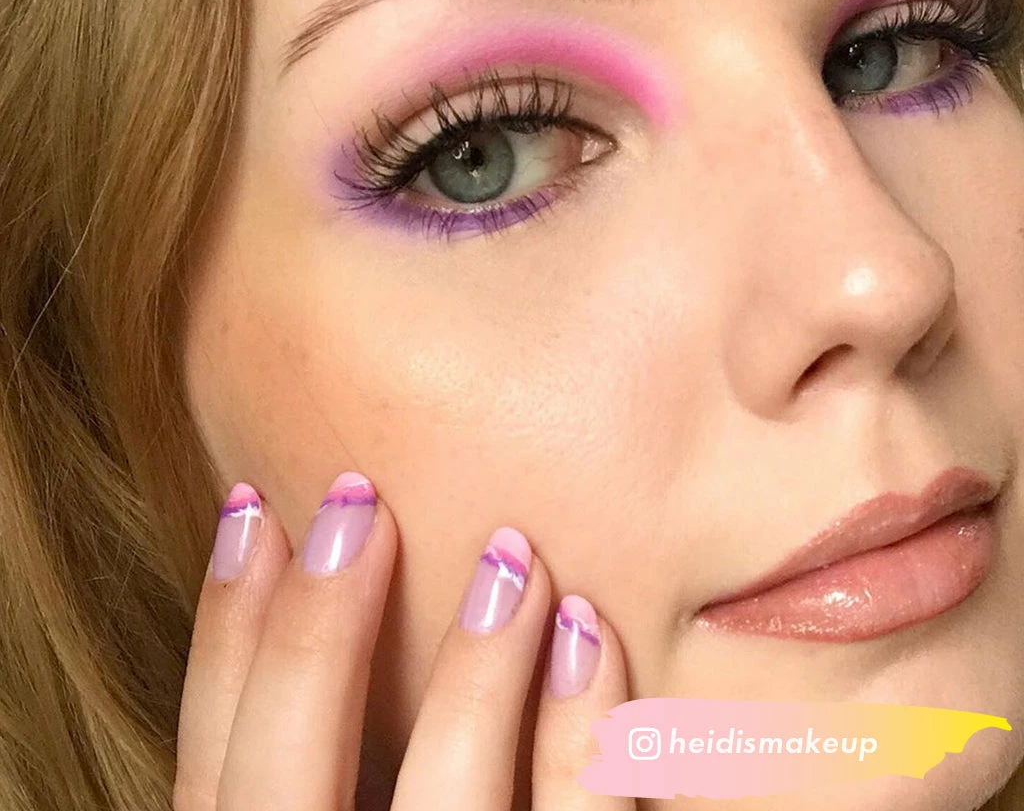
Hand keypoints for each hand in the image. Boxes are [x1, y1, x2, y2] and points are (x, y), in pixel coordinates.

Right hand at [173, 473, 634, 809]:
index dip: (222, 635)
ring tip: (511, 554)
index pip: (214, 778)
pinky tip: (590, 635)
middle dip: (312, 632)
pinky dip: (581, 739)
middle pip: (282, 790)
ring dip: (472, 676)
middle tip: (358, 497)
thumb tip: (329, 609)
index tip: (254, 505)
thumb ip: (324, 773)